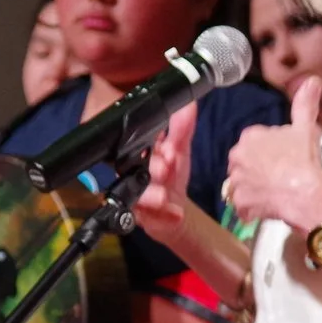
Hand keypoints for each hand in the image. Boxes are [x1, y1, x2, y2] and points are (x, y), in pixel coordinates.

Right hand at [133, 102, 198, 241]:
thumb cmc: (172, 178)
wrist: (174, 211)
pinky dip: (163, 216)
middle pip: (135, 170)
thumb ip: (182, 129)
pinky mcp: (140, 217)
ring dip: (152, 195)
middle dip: (152, 169)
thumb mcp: (179, 151)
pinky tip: (175, 214)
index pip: (136, 144)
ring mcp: (134, 196)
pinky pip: (147, 218)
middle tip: (166, 167)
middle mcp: (132, 174)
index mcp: (139, 154)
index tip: (166, 147)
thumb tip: (188, 104)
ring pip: (138, 195)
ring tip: (165, 197)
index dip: (149, 144)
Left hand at [224, 77, 321, 230]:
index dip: (271, 150)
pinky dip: (252, 208)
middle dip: (258, 169)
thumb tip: (312, 80)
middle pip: (245, 162)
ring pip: (243, 184)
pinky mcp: (240, 204)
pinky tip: (267, 207)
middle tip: (279, 176)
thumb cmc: (304, 159)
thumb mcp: (306, 128)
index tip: (284, 157)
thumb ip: (305, 104)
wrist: (305, 194)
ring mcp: (236, 182)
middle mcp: (237, 157)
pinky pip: (243, 206)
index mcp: (250, 136)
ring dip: (254, 188)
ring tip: (274, 192)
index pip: (256, 142)